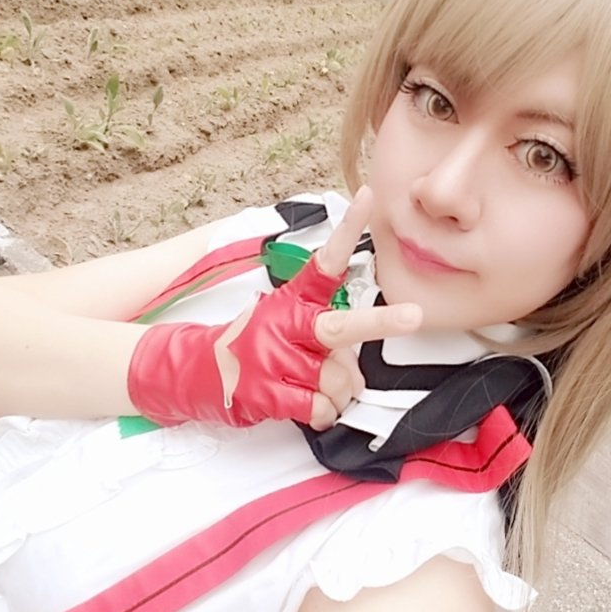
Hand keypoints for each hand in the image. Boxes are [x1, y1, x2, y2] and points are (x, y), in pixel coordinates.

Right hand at [127, 187, 422, 428]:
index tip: (366, 199)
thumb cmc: (255, 344)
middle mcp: (286, 324)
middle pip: (341, 327)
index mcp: (295, 298)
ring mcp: (275, 359)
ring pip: (338, 381)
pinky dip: (322, 412)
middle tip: (414, 316)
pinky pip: (319, 408)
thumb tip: (355, 370)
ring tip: (313, 385)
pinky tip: (302, 402)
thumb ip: (329, 338)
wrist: (196, 370)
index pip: (326, 260)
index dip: (348, 230)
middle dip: (381, 322)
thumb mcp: (290, 325)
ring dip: (338, 391)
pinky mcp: (267, 392)